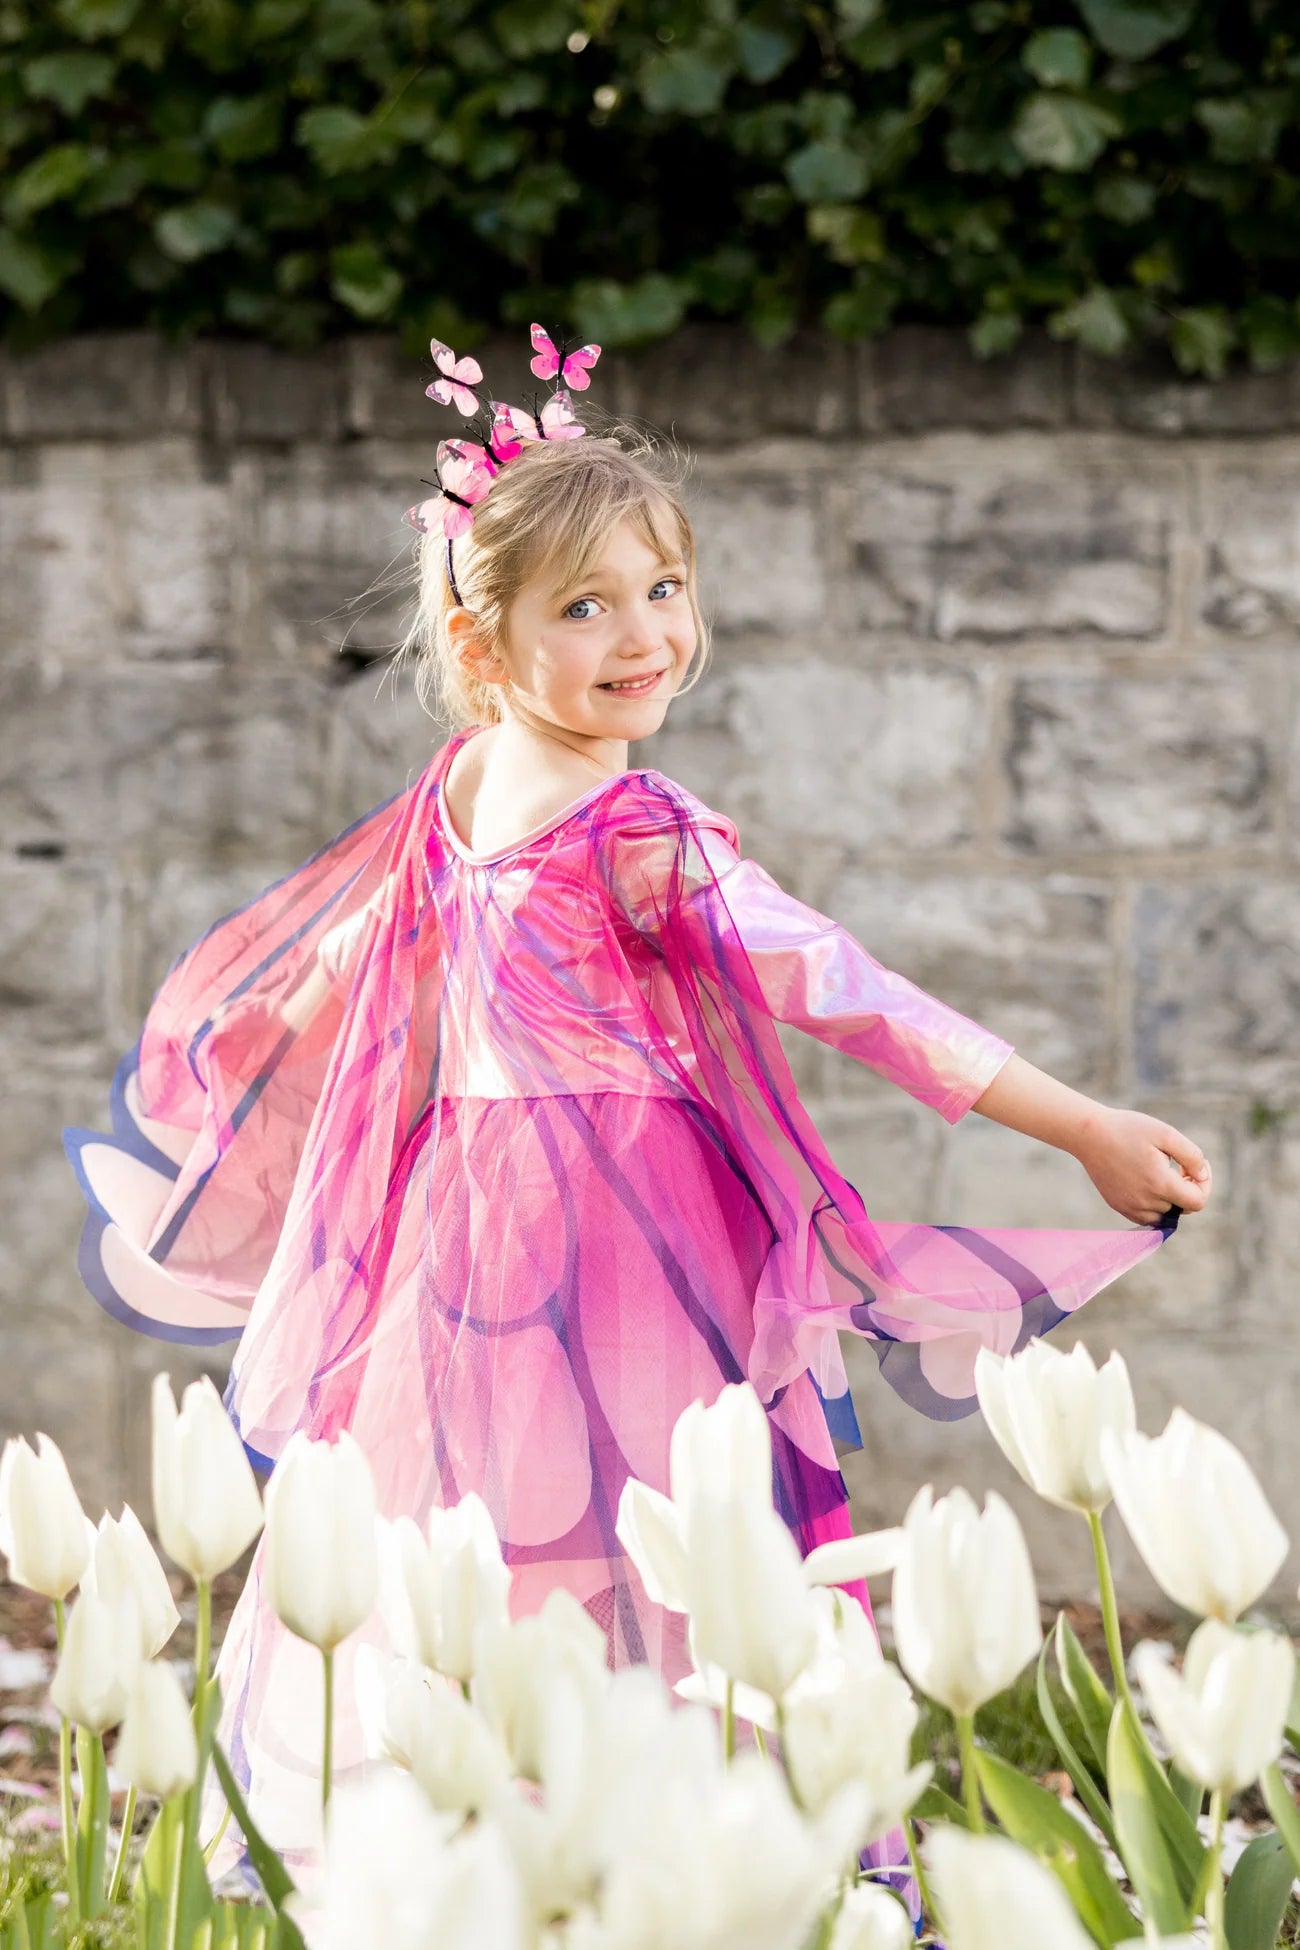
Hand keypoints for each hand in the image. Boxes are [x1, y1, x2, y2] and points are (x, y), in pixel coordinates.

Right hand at [1072, 1107, 1212, 1226]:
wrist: (1088, 1134)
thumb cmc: (1128, 1129)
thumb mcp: (1166, 1134)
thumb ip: (1192, 1156)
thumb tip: (1203, 1176)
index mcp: (1160, 1185)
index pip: (1198, 1202)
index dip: (1204, 1184)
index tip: (1194, 1165)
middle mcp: (1145, 1202)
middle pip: (1182, 1207)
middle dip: (1186, 1187)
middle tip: (1176, 1162)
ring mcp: (1130, 1207)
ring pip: (1165, 1214)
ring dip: (1170, 1197)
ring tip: (1159, 1170)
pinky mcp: (1119, 1206)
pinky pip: (1146, 1217)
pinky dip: (1153, 1204)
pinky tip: (1146, 1180)